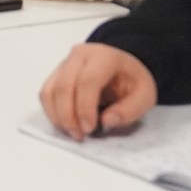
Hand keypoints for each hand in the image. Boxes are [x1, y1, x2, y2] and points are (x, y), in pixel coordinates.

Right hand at [39, 42, 158, 138]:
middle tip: (79, 135)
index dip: (85, 108)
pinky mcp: (56, 74)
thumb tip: (106, 120)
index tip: (90, 128)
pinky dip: (52, 112)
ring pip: (50, 91)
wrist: (122, 67)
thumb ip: (130, 110)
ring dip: (58, 116)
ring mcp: (64, 64)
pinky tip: (65, 123)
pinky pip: (46, 94)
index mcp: (104, 57)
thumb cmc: (131, 80)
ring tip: (73, 131)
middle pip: (63, 87)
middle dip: (68, 116)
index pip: (87, 81)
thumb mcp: (144, 96)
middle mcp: (80, 56)